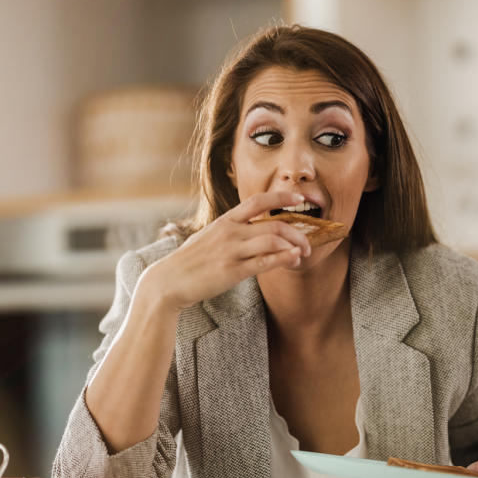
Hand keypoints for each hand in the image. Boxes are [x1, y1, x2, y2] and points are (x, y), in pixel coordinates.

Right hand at [135, 189, 313, 310]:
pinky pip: (264, 262)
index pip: (258, 201)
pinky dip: (284, 259)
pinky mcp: (232, 271)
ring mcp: (232, 251)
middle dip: (297, 232)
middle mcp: (230, 232)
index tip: (298, 197)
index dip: (281, 197)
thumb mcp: (209, 237)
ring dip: (295, 246)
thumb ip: (230, 231)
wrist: (169, 281)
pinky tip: (295, 259)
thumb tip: (249, 229)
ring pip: (273, 241)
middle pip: (274, 225)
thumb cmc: (190, 261)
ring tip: (303, 254)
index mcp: (225, 221)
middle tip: (308, 242)